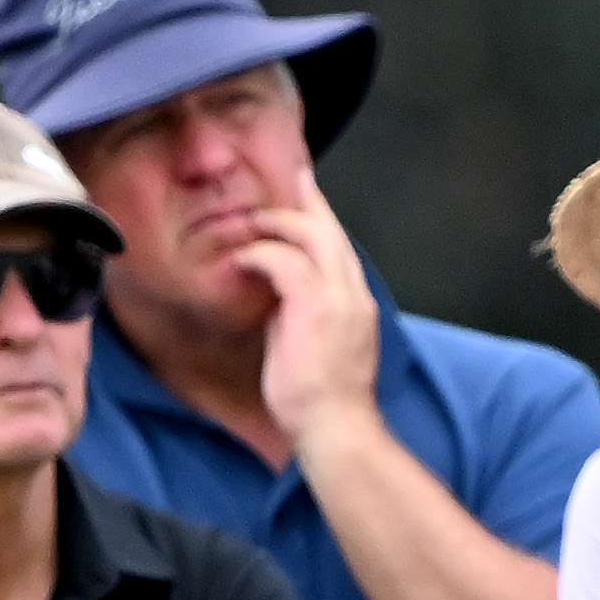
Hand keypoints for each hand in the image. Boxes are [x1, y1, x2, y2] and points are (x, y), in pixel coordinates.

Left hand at [220, 197, 389, 447]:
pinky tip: (241, 258)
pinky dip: (261, 254)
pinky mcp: (313, 306)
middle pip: (333, 231)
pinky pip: (284, 261)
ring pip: (313, 236)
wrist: (336, 424)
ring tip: (252, 221)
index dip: (326, 220)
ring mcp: (337, 298)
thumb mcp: (319, 346)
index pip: (342, 249)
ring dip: (278, 224)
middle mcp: (353, 293)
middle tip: (296, 175)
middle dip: (311, 200)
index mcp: (357, 303)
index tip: (312, 200)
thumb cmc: (325, 399)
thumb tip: (279, 303)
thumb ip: (305, 317)